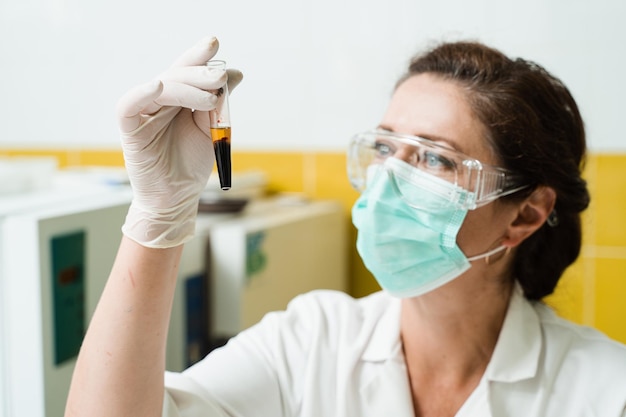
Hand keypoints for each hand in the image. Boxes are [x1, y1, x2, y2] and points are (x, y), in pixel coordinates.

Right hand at [117, 36, 242, 247]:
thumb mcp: (211, 129)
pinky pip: (129, 106)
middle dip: (198, 72)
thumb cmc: (191, 164)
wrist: (178, 198)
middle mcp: (158, 102)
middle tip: (219, 74)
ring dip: (186, 87)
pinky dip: (142, 93)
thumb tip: (235, 72)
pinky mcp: (131, 130)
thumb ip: (219, 102)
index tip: (215, 44)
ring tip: (211, 97)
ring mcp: (143, 114)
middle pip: (174, 75)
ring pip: (160, 88)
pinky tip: (159, 85)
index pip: (186, 71)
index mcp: (177, 100)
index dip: (198, 57)